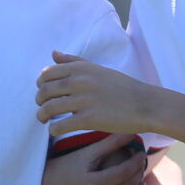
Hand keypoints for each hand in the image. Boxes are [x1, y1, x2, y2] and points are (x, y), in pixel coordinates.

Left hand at [36, 52, 159, 139]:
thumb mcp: (98, 69)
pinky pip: (59, 126)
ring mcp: (83, 100)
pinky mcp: (88, 119)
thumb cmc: (123, 87)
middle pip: (45, 91)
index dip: (41, 84)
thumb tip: (53, 53)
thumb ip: (74, 61)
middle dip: (39, 101)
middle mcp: (80, 81)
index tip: (44, 91)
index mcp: (81, 68)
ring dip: (42, 116)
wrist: (145, 104)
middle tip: (42, 108)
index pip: (47, 73)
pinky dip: (53, 130)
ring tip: (44, 120)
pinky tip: (57, 130)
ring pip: (48, 108)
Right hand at [43, 133, 149, 184]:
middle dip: (138, 174)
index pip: (125, 172)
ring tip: (139, 180)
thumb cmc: (65, 166)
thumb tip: (132, 132)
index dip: (137, 162)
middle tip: (141, 166)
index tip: (141, 154)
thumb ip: (109, 143)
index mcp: (92, 184)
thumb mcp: (85, 154)